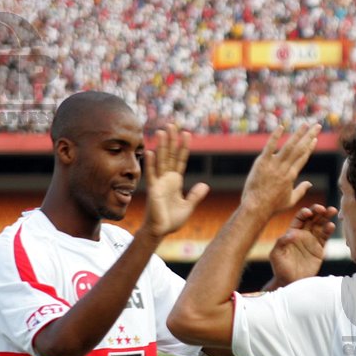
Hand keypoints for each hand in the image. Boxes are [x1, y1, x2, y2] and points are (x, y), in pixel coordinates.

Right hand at [142, 124, 209, 238]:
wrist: (161, 230)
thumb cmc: (172, 220)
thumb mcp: (188, 206)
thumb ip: (195, 195)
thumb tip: (205, 185)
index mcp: (175, 181)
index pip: (180, 160)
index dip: (183, 148)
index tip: (187, 134)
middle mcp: (166, 179)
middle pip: (170, 155)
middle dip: (172, 140)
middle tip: (172, 124)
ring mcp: (159, 183)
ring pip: (161, 161)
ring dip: (162, 146)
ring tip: (163, 131)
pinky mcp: (153, 190)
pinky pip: (152, 175)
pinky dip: (151, 164)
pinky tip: (150, 152)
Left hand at [241, 123, 320, 213]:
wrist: (257, 208)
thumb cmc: (273, 206)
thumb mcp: (290, 200)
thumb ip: (301, 190)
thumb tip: (309, 183)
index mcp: (291, 176)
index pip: (303, 158)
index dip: (310, 147)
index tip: (315, 138)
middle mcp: (285, 169)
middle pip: (300, 149)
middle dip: (309, 136)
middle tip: (317, 126)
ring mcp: (274, 165)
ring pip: (289, 146)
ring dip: (298, 134)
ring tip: (305, 124)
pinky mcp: (262, 163)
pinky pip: (270, 147)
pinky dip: (275, 137)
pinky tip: (281, 127)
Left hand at [268, 204, 337, 286]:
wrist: (290, 282)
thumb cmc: (280, 268)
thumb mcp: (276, 254)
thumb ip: (281, 243)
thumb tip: (290, 234)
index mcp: (292, 232)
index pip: (299, 218)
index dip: (304, 213)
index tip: (309, 212)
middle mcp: (303, 234)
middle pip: (312, 218)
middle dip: (318, 211)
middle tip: (324, 208)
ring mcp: (312, 241)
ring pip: (321, 225)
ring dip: (326, 217)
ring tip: (332, 210)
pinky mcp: (319, 249)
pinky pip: (325, 237)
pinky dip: (329, 230)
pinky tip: (331, 226)